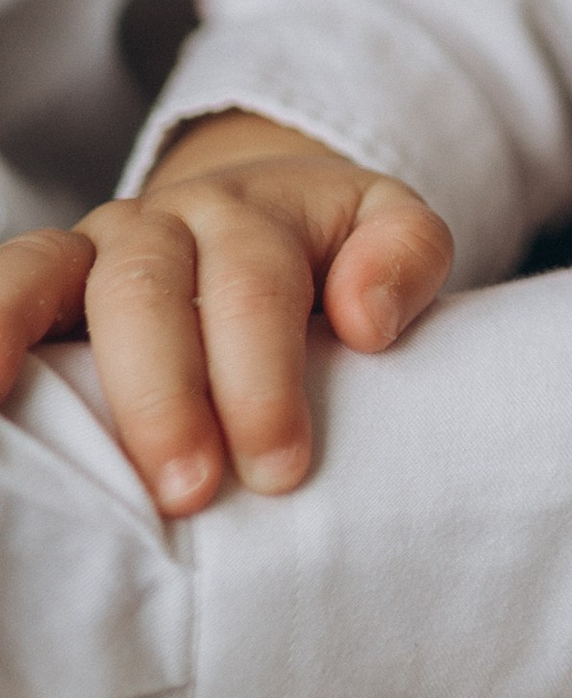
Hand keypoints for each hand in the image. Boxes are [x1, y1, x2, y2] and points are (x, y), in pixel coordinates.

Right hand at [0, 112, 451, 513]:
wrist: (262, 206)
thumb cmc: (333, 250)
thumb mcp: (390, 231)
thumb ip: (405, 257)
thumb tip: (367, 320)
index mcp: (253, 215)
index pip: (255, 290)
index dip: (263, 380)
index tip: (282, 470)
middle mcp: (163, 222)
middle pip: (149, 292)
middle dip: (166, 397)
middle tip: (190, 491)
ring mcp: (93, 248)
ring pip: (47, 276)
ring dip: (31, 349)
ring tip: (21, 436)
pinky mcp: (47, 279)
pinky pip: (5, 283)